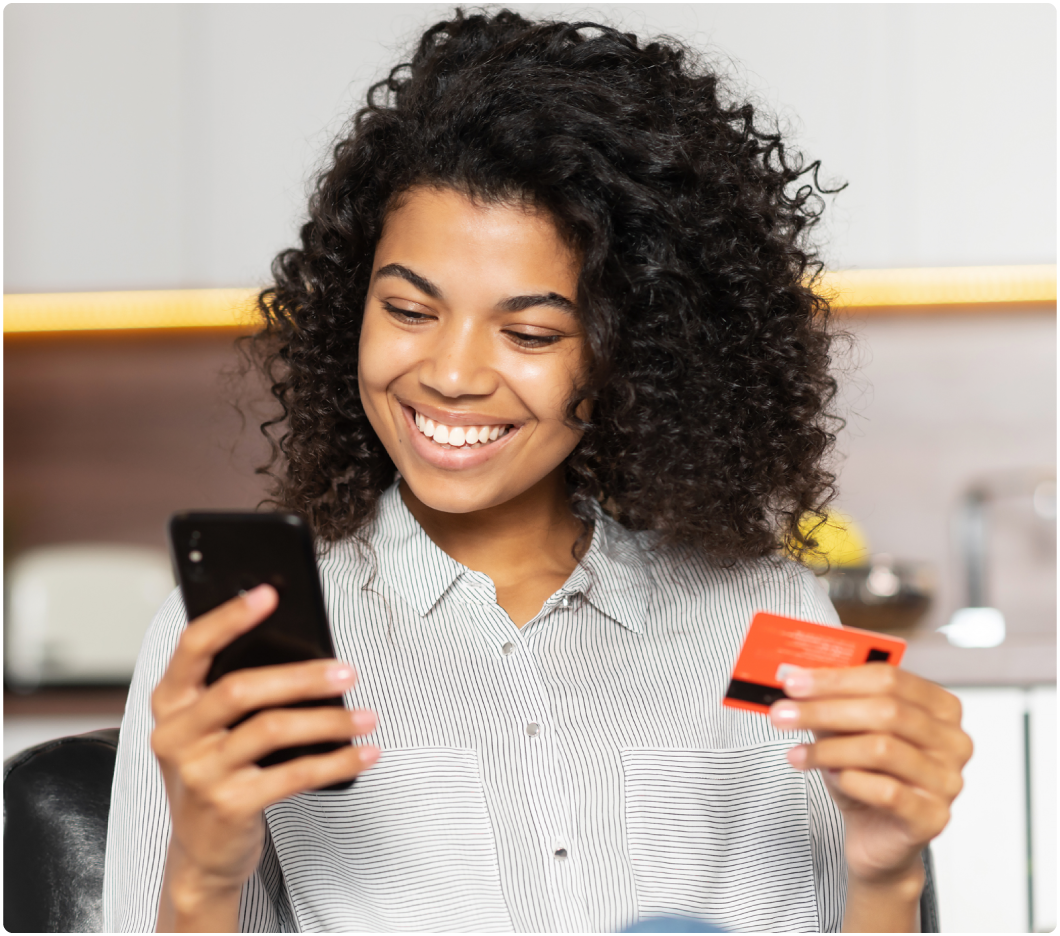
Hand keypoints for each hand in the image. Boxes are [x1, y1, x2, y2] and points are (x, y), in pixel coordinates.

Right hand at [150, 585, 378, 930]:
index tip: (269, 593)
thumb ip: (235, 689)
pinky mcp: (229, 806)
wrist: (202, 853)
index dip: (229, 617)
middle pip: (242, 688)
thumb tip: (304, 649)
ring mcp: (199, 773)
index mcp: (170, 703)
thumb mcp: (211, 729)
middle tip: (347, 671)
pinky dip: (337, 761)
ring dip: (328, 720)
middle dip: (302, 676)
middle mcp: (175, 735)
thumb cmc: (217, 771)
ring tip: (365, 717)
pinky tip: (363, 753)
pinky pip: (294, 774)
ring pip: (272, 729)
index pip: (193, 647)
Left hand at [769, 664, 970, 886]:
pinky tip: (830, 779)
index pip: (889, 678)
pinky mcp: (934, 817)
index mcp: (939, 706)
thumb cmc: (865, 774)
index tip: (792, 681)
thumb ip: (829, 701)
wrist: (876, 835)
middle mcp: (952, 740)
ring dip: (829, 749)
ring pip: (882, 749)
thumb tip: (794, 676)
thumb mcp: (845, 730)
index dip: (836, 678)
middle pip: (886, 710)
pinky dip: (849, 781)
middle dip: (825, 710)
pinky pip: (887, 791)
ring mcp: (948, 780)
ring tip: (798, 755)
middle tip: (782, 714)